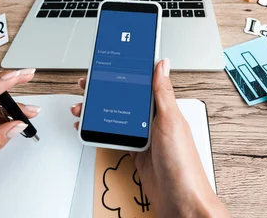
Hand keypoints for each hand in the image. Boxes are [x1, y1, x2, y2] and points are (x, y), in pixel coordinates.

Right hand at [71, 59, 228, 217]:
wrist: (181, 201)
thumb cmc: (183, 164)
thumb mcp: (170, 122)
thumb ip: (163, 93)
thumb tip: (162, 64)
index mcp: (165, 109)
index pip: (142, 84)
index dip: (125, 73)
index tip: (108, 65)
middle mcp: (155, 121)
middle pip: (125, 99)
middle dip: (105, 91)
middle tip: (87, 85)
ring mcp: (145, 137)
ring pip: (117, 117)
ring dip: (98, 111)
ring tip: (82, 107)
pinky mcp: (136, 153)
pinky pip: (116, 137)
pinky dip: (101, 132)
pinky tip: (91, 127)